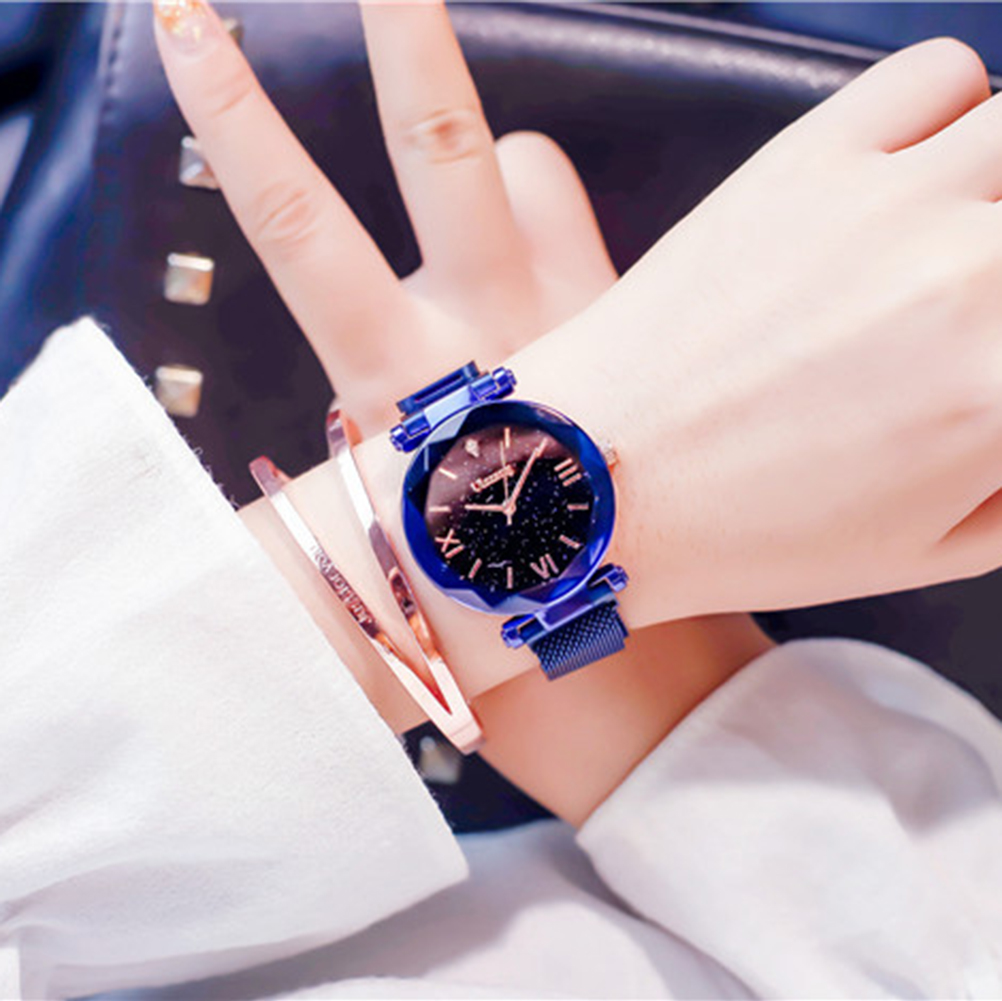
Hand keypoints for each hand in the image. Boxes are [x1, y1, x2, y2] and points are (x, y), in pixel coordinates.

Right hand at [154, 0, 767, 823]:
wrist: (594, 634)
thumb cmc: (472, 590)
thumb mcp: (380, 524)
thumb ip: (348, 449)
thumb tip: (314, 439)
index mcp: (392, 377)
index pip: (299, 227)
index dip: (238, 124)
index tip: (191, 34)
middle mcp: (480, 324)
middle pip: (435, 143)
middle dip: (397, 39)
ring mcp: (567, 312)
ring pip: (523, 159)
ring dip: (480, 138)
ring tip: (456, 124)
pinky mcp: (629, 323)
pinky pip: (578, 220)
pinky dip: (547, 214)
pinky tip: (542, 266)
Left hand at [484, 37, 1001, 623]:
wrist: (599, 477)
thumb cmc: (744, 533)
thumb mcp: (931, 548)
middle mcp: (971, 275)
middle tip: (980, 308)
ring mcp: (888, 198)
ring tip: (963, 239)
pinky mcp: (804, 157)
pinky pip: (938, 76)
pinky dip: (955, 113)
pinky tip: (918, 172)